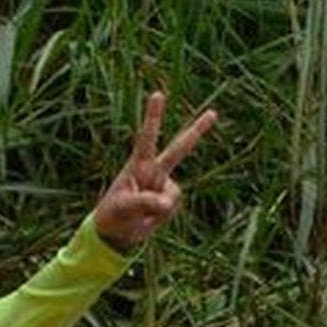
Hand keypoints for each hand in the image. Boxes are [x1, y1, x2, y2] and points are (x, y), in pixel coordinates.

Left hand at [93, 91, 218, 249]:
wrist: (117, 232)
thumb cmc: (113, 214)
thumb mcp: (123, 207)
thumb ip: (145, 201)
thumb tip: (168, 202)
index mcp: (138, 165)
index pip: (147, 138)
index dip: (153, 117)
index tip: (157, 94)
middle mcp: (154, 171)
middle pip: (179, 149)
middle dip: (197, 131)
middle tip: (213, 113)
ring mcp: (164, 185)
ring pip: (172, 194)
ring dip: (157, 208)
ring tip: (138, 214)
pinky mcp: (170, 200)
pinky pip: (170, 207)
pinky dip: (159, 216)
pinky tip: (148, 218)